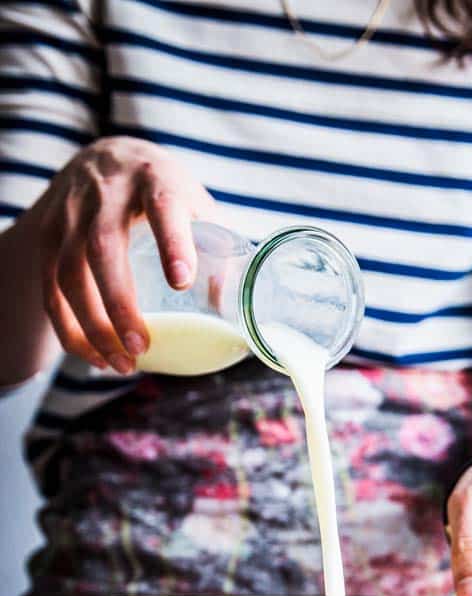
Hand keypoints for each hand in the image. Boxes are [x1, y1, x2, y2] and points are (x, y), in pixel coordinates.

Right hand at [36, 137, 214, 372]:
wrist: (107, 158)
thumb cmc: (165, 192)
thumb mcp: (197, 204)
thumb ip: (218, 248)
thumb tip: (227, 306)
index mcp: (155, 179)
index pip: (163, 206)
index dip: (172, 243)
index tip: (182, 280)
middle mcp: (107, 192)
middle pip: (103, 247)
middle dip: (119, 303)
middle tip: (141, 347)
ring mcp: (70, 215)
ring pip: (69, 274)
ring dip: (92, 327)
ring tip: (122, 364)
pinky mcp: (49, 239)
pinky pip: (51, 290)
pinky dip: (70, 330)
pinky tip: (95, 357)